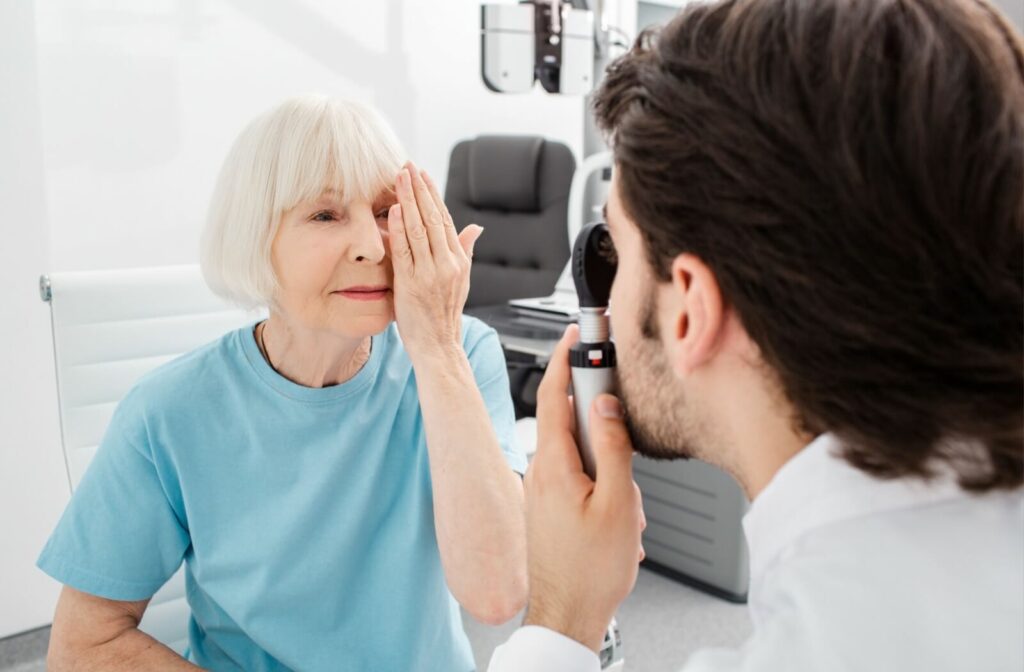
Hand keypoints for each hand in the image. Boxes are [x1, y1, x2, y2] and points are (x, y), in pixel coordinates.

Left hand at [388, 162, 481, 359]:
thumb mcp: (462, 281)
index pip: (444, 219)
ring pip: (418, 230)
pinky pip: (405, 251)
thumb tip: (475, 228)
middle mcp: (447, 264)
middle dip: (419, 189)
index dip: (433, 194)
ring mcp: (429, 274)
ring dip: (408, 201)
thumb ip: (465, 251)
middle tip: (408, 165)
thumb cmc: (445, 314)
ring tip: (399, 178)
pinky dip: (399, 229)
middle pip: (432, 218)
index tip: (423, 174)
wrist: (439, 346)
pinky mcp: (411, 284)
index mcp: (459, 261)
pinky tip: (393, 210)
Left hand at [522, 324, 645, 651]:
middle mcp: (541, 473)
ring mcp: (544, 491)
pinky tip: (617, 525)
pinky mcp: (551, 508)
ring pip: (585, 459)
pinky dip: (605, 495)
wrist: (568, 615)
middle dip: (610, 442)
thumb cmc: (589, 571)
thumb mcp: (618, 503)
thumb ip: (613, 447)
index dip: (563, 358)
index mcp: (553, 464)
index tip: (575, 334)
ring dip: (613, 479)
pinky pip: (582, 482)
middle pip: (576, 427)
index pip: (552, 394)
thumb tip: (605, 405)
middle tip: (628, 476)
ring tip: (625, 516)